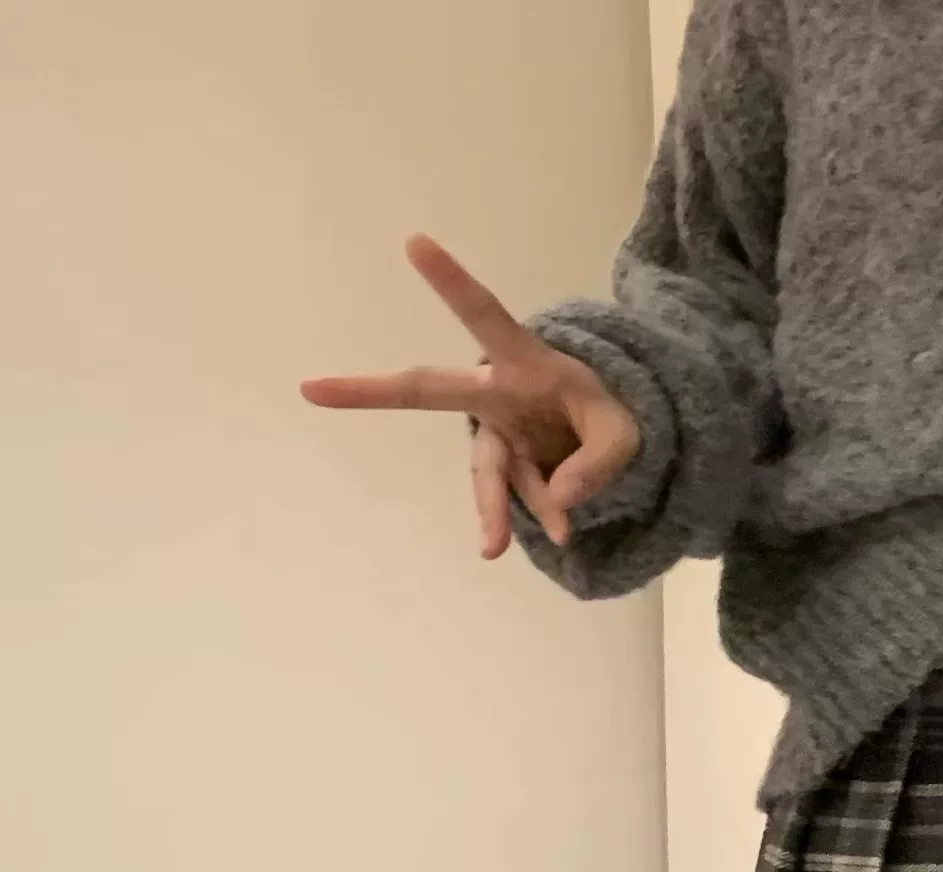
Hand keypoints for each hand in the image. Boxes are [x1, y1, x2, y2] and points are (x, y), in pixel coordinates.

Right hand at [302, 235, 641, 557]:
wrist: (607, 440)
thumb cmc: (606, 413)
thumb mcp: (623, 431)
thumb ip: (599, 461)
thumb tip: (560, 502)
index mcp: (518, 361)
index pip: (482, 316)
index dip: (451, 283)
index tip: (415, 242)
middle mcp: (493, 394)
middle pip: (426, 391)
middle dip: (370, 391)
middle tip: (309, 388)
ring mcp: (496, 435)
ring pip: (488, 473)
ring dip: (494, 508)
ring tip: (492, 549)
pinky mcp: (506, 471)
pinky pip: (521, 499)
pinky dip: (544, 514)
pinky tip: (565, 534)